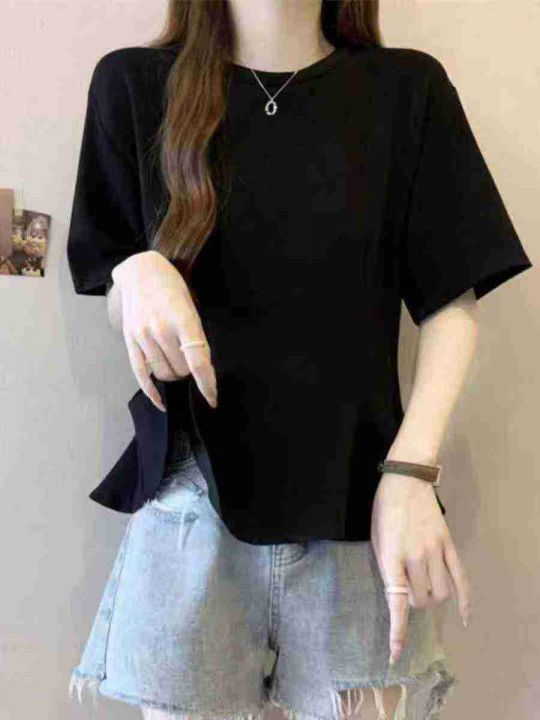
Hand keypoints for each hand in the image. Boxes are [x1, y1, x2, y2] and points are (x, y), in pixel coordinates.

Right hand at [111, 250, 217, 411]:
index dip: (207, 384)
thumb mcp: (192, 308)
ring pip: (163, 375)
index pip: (197, 361)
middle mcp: (161, 330)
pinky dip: (152, 392)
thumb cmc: (172, 288)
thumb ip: (197, 338)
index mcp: (182, 320)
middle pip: (181, 371)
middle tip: (188, 355)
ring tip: (175, 357)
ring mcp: (143, 336)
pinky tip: (161, 402)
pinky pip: (140, 375)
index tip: (212, 399)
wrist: (140, 271)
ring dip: (173, 373)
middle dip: (189, 370)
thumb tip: (203, 369)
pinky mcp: (130, 341)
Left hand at [370, 472, 471, 664]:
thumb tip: (397, 590)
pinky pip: (461, 579)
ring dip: (431, 597)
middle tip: (406, 585)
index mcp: (391, 557)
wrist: (406, 479)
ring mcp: (435, 552)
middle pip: (420, 600)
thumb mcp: (375, 537)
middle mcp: (415, 558)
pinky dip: (465, 601)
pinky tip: (465, 617)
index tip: (395, 655)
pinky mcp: (448, 545)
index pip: (396, 603)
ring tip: (423, 584)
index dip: (397, 632)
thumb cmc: (383, 508)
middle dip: (412, 601)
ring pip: (440, 594)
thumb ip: (386, 566)